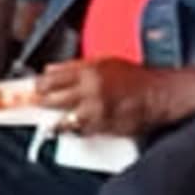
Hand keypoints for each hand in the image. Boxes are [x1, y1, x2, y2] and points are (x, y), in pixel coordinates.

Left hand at [29, 54, 173, 139]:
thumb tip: (51, 70)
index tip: (35, 88)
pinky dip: (73, 131)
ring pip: (61, 119)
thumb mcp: (105, 62)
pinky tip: (73, 127)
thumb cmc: (135, 78)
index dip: (39, 84)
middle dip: (41, 102)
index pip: (51, 77)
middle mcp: (89, 89)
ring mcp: (94, 110)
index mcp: (89, 70)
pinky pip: (78, 132)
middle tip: (39, 104)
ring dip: (55, 121)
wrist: (158, 95)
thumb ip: (77, 66)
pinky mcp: (101, 127)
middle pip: (50, 98)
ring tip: (53, 120)